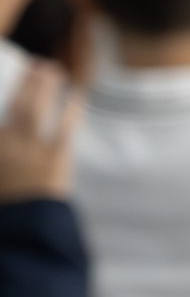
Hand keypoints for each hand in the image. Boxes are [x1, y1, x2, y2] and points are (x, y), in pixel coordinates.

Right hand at [0, 59, 80, 203]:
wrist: (23, 232)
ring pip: (35, 110)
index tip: (7, 77)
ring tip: (52, 70)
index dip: (0, 92)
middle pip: (15, 105)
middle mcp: (6, 145)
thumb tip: (11, 131)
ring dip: (44, 87)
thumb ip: (7, 149)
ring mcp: (29, 151)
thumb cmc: (5, 209)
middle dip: (25, 82)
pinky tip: (76, 94)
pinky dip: (70, 109)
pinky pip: (64, 128)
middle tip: (35, 64)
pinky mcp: (54, 161)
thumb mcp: (2, 180)